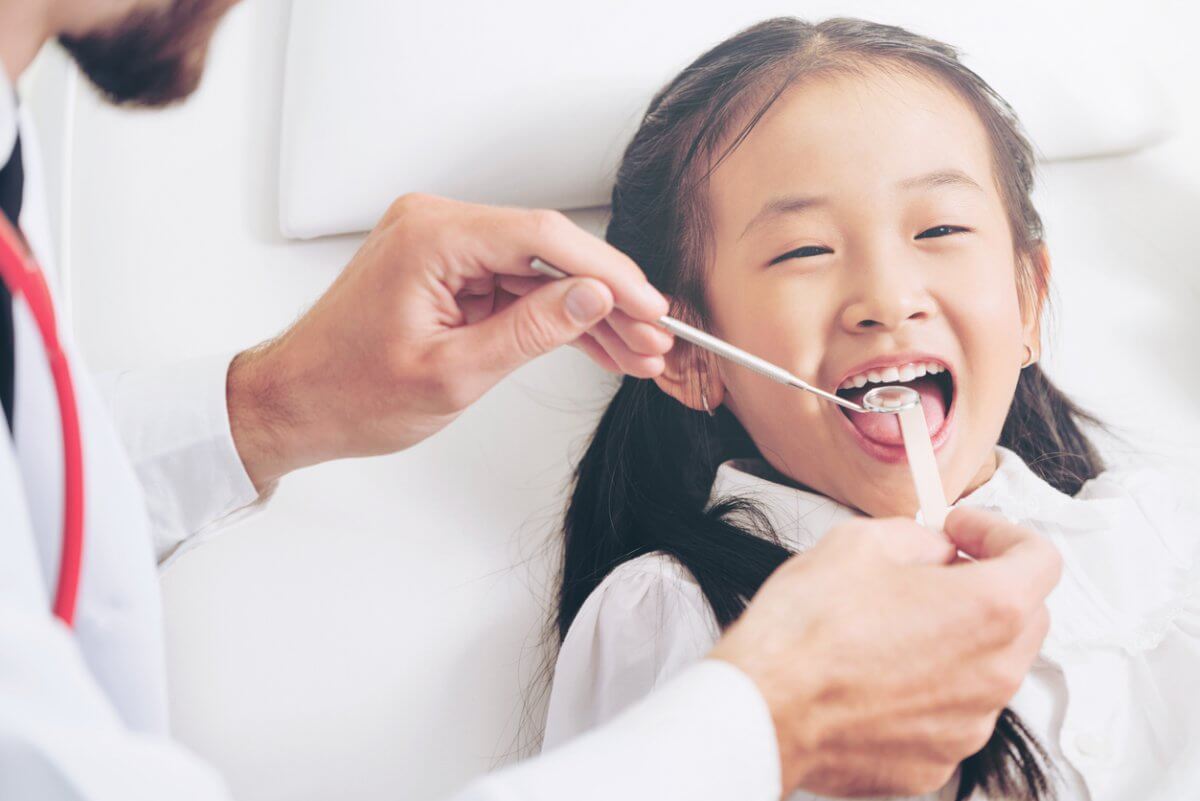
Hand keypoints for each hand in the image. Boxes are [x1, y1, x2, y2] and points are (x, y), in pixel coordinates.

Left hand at [226, 194, 672, 488]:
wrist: (295, 406)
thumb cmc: (348, 393)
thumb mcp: (454, 373)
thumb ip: (532, 331)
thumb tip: (594, 297)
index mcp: (432, 237)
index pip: (544, 238)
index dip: (607, 274)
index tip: (649, 307)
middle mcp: (435, 226)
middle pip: (547, 252)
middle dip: (606, 299)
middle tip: (653, 338)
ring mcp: (441, 246)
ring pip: (537, 273)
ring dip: (586, 313)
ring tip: (636, 352)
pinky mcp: (446, 271)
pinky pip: (513, 288)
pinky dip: (551, 318)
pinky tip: (596, 344)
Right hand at [709, 508, 1060, 797]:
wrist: (765, 707)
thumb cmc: (806, 630)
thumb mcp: (859, 542)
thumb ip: (918, 538)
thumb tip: (934, 551)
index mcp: (989, 609)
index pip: (1040, 559)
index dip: (1000, 532)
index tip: (962, 533)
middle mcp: (994, 673)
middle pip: (1026, 617)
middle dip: (988, 586)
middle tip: (934, 572)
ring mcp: (969, 725)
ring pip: (990, 670)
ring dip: (960, 642)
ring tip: (895, 628)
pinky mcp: (938, 761)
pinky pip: (952, 715)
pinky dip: (930, 691)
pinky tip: (878, 675)